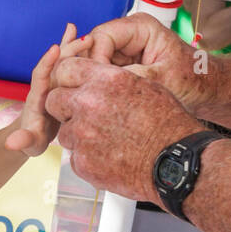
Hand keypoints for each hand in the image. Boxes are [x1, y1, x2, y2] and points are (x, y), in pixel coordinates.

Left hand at [4, 24, 85, 154]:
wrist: (30, 136)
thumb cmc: (31, 141)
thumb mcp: (29, 144)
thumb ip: (22, 141)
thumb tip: (11, 144)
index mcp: (38, 98)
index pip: (40, 77)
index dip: (46, 63)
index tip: (55, 49)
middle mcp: (45, 86)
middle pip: (56, 64)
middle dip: (68, 50)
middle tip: (85, 39)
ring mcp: (54, 83)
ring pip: (63, 61)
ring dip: (73, 46)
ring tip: (87, 33)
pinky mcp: (61, 84)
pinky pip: (69, 64)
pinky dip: (73, 49)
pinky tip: (82, 35)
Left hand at [45, 58, 202, 198]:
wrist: (176, 162)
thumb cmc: (167, 124)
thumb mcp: (143, 86)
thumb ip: (110, 81)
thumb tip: (92, 79)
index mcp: (105, 80)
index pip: (65, 68)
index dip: (68, 79)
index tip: (72, 86)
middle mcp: (88, 104)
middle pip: (54, 100)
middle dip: (65, 107)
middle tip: (83, 116)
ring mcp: (82, 136)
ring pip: (64, 132)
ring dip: (78, 136)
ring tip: (107, 140)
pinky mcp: (83, 163)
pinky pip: (75, 157)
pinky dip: (88, 158)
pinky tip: (110, 157)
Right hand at [82, 11, 212, 115]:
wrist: (208, 90)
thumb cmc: (195, 79)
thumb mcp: (165, 79)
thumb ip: (134, 77)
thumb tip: (105, 83)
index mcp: (141, 27)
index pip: (101, 36)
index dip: (95, 59)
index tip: (99, 81)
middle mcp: (128, 35)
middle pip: (91, 48)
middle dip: (90, 71)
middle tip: (92, 93)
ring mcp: (123, 51)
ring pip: (92, 63)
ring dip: (94, 81)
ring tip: (99, 99)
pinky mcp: (122, 67)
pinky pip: (101, 74)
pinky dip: (100, 87)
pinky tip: (104, 101)